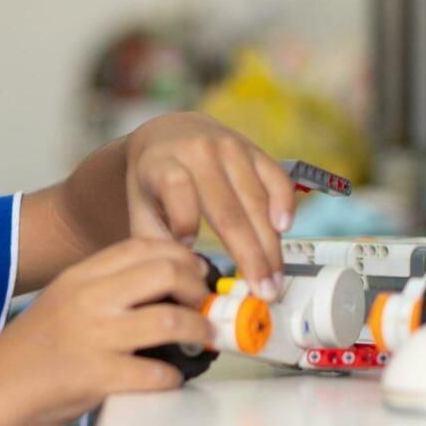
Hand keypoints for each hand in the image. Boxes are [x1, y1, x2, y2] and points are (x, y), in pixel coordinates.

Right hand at [0, 238, 211, 425]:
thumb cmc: (32, 351)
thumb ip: (104, 288)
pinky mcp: (100, 377)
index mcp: (81, 276)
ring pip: (172, 320)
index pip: (143, 246)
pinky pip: (158, 373)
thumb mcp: (63, 299)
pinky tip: (170, 377)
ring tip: (203, 339)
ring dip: (199, 331)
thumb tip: (164, 285)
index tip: (197, 272)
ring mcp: (95, 337)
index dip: (182, 255)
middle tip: (205, 304)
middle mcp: (89, 299)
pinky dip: (174, 377)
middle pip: (165, 272)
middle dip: (197, 288)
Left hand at [125, 112, 294, 299]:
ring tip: (275, 278)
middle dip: (250, 257)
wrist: (169, 134)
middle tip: (263, 291)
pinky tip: (284, 230)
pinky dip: (284, 204)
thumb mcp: (140, 209)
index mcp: (161, 164)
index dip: (183, 222)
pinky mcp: (254, 149)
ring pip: (256, 202)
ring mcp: (229, 148)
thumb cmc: (154, 182)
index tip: (189, 252)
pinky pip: (277, 178)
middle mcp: (198, 151)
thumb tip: (186, 285)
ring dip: (270, 245)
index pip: (175, 189)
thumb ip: (155, 246)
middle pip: (228, 210)